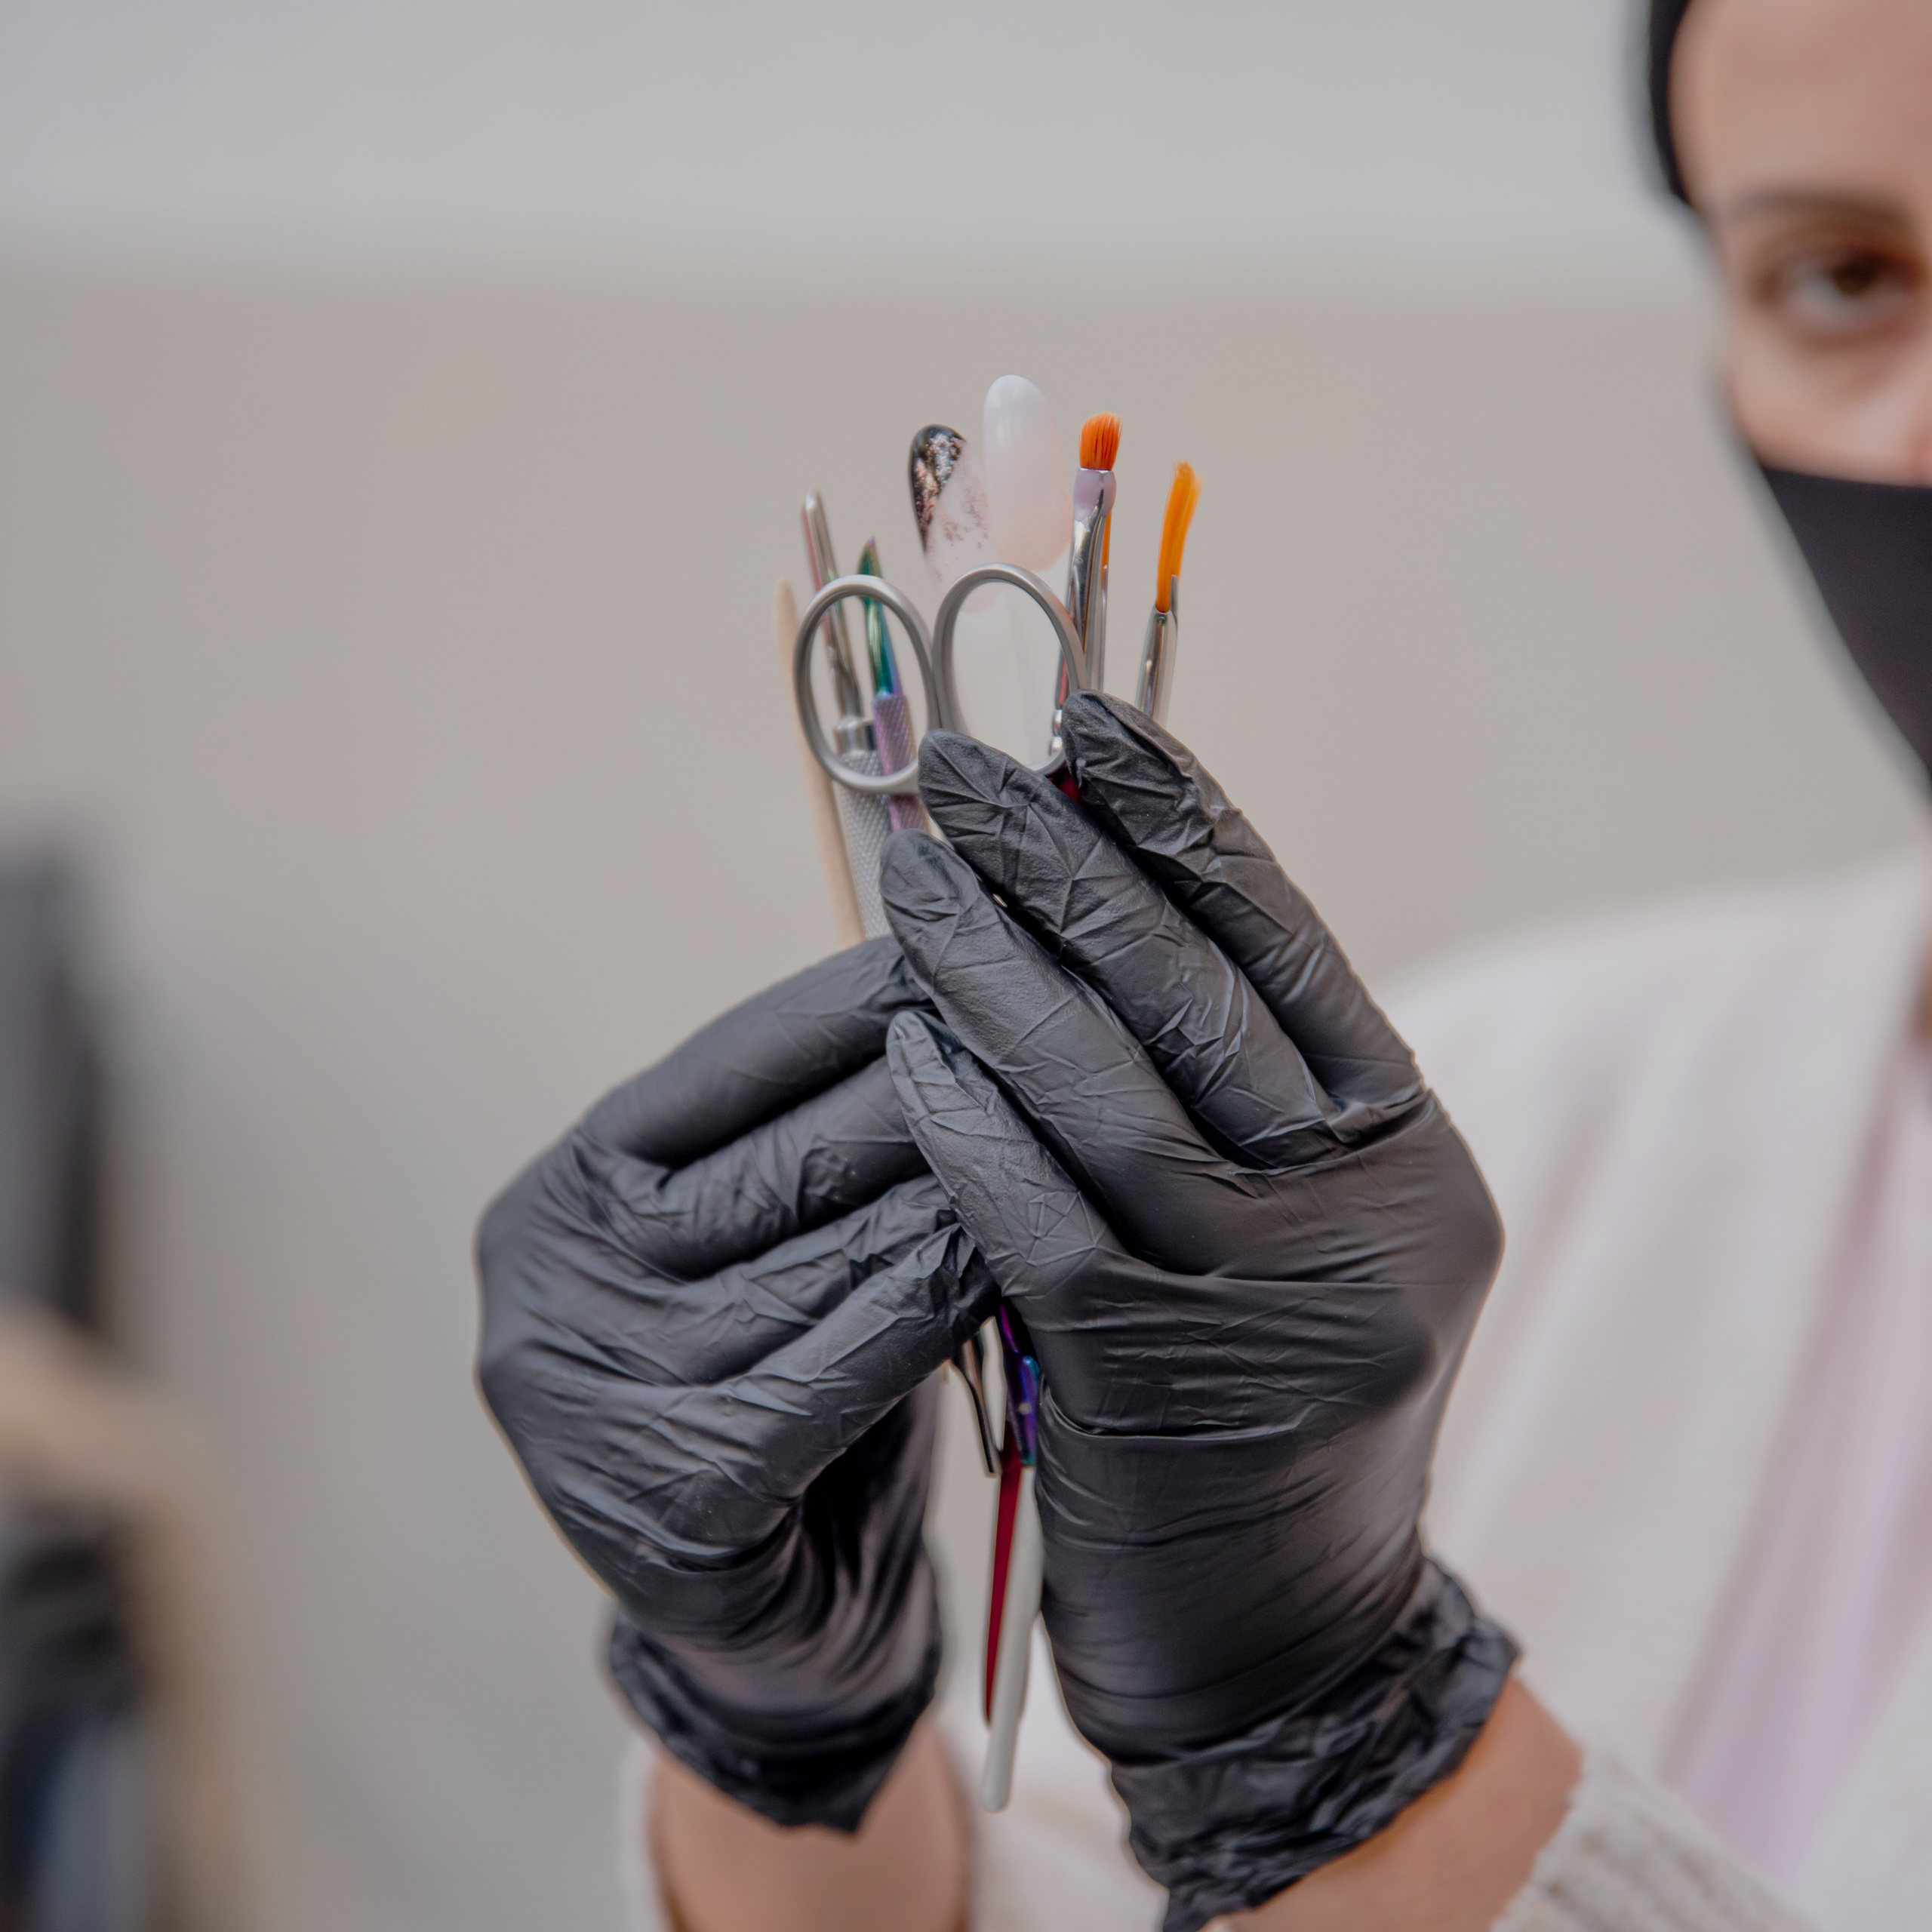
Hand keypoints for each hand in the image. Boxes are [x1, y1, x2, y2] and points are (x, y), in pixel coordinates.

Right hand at [475, 940, 994, 1829]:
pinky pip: (841, 1368)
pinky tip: (1023, 1252)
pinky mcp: (667, 1500)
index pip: (723, 1063)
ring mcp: (588, 1401)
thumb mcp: (779, 1237)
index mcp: (562, 1195)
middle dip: (930, 1083)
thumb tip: (945, 966)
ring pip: (821, 1258)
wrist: (781, 1617)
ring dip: (958, 1184)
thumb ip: (818, 1129)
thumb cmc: (794, 1379)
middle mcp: (546, 1288)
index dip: (857, 998)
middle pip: (777, 1158)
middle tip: (1056, 1018)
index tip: (977, 932)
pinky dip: (938, 1302)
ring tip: (1067, 1120)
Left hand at [880, 697, 1516, 1931]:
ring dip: (997, 968)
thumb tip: (1093, 888)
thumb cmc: (1250, 1408)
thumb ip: (1224, 1089)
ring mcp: (1285, 1303)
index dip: (1187, 821)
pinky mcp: (1167, 1381)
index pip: (1292, 946)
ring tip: (915, 874)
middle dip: (1073, 864)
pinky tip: (903, 1038)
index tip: (1093, 721)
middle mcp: (1381, 1217)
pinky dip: (964, 1114)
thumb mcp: (1281, 1232)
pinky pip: (1038, 1211)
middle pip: (1201, 996)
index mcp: (1416, 1156)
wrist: (1278, 1648)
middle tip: (967, 771)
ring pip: (1114, 1090)